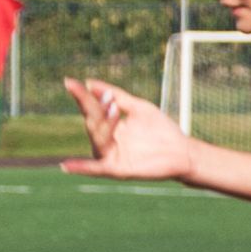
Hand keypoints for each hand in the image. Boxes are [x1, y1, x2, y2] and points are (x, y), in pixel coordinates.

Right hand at [65, 77, 199, 183]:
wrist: (185, 152)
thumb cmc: (161, 130)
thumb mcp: (139, 108)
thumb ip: (117, 96)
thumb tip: (89, 82)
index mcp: (109, 127)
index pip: (91, 110)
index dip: (81, 96)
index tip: (69, 81)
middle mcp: (106, 142)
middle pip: (94, 123)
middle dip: (99, 109)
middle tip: (110, 99)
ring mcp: (111, 156)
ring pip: (98, 138)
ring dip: (104, 124)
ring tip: (114, 109)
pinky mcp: (118, 170)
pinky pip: (96, 169)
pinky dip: (80, 167)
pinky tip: (65, 165)